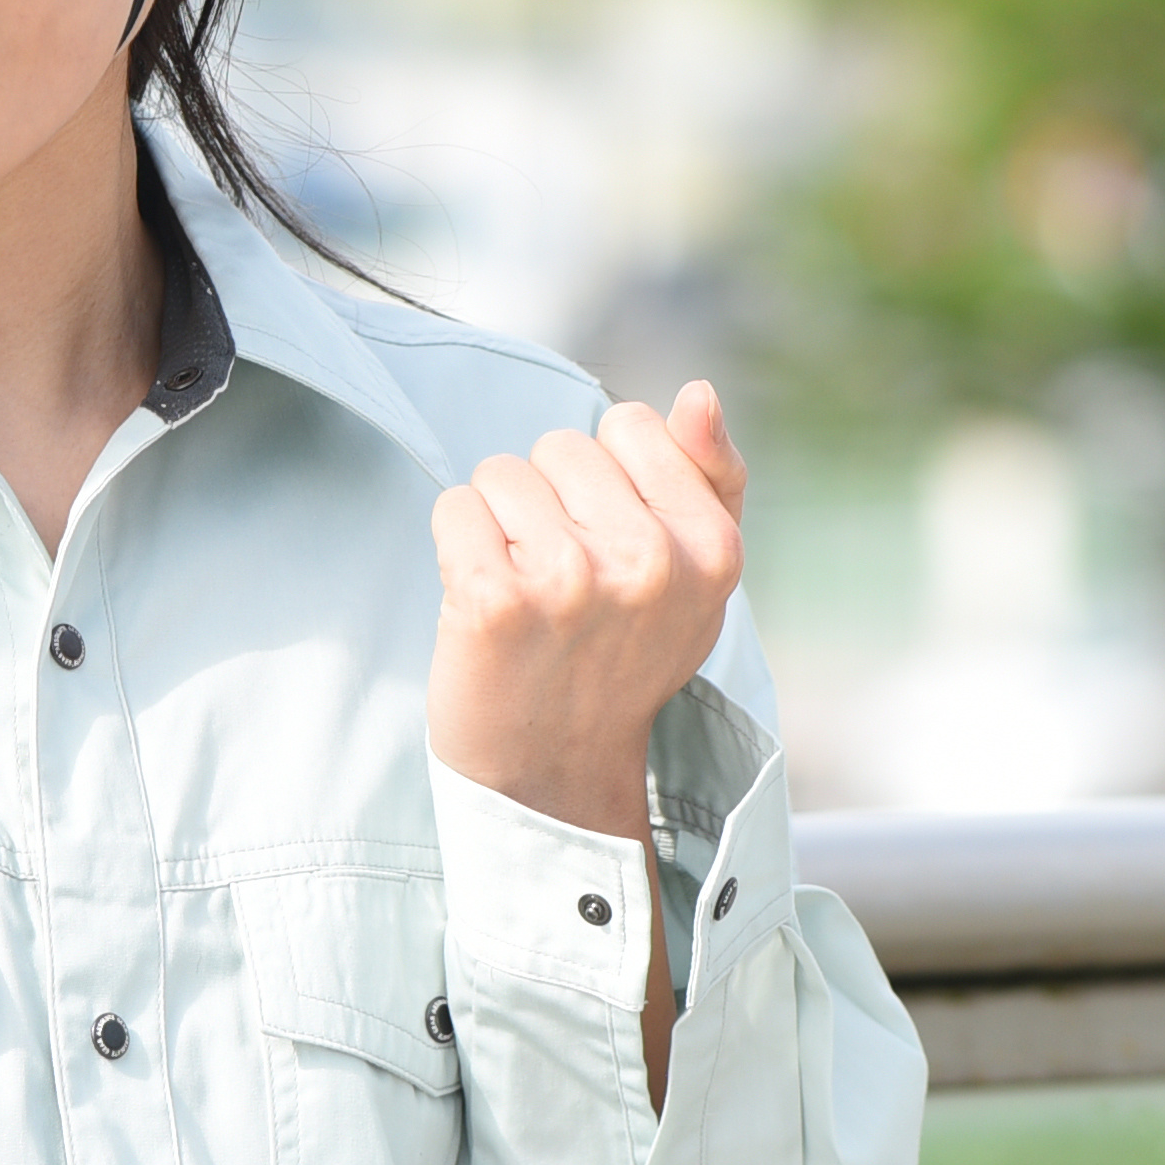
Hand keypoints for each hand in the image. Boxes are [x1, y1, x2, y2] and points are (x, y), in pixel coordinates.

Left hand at [423, 382, 748, 843]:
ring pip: (501, 472)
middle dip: (549, 499)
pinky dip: (456, 544)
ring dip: (498, 524)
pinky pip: (454, 505)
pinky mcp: (493, 598)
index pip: (628, 424)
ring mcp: (568, 579)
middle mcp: (647, 560)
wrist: (552, 773)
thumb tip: (698, 391)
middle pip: (559, 445)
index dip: (605, 478)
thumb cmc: (623, 659)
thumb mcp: (698, 578)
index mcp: (710, 548)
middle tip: (562, 582)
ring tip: (525, 595)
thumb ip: (710, 477)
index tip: (609, 544)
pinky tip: (482, 602)